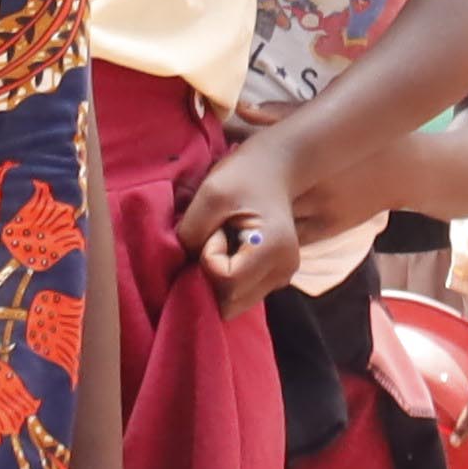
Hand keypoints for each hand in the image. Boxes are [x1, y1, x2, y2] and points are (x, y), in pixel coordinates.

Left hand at [177, 122, 310, 303]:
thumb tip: (184, 261)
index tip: (213, 228)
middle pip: (231, 300)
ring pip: (234, 301)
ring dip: (218, 277)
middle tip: (214, 237)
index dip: (208, 257)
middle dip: (210, 275)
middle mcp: (284, 272)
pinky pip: (240, 291)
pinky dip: (226, 277)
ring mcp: (281, 278)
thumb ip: (193, 229)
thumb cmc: (244, 175)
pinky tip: (227, 249)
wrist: (274, 168)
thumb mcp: (211, 193)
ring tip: (222, 240)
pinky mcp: (273, 276)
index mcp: (274, 251)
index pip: (226, 279)